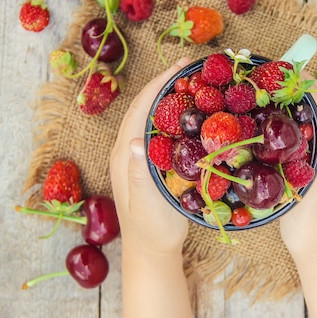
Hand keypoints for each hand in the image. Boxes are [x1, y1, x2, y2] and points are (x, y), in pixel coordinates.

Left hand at [109, 58, 191, 254]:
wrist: (150, 250)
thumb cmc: (153, 230)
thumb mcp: (148, 204)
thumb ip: (138, 174)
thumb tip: (134, 141)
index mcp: (125, 155)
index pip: (140, 109)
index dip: (159, 84)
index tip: (181, 67)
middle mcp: (127, 151)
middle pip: (143, 107)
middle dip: (164, 83)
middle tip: (191, 67)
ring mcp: (135, 156)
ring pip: (149, 116)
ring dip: (167, 95)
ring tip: (191, 82)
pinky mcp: (145, 163)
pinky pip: (156, 129)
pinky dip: (170, 113)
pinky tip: (186, 113)